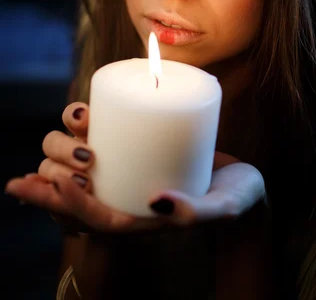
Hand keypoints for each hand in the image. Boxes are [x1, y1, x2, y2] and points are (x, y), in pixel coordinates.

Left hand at [5, 103, 265, 231]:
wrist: (244, 182)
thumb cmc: (234, 200)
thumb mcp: (222, 209)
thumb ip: (196, 212)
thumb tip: (157, 201)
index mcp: (138, 221)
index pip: (92, 219)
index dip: (67, 204)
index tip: (58, 180)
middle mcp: (125, 197)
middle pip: (75, 195)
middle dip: (51, 180)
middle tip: (57, 160)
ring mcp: (128, 171)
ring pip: (78, 166)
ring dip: (62, 148)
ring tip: (77, 122)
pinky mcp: (135, 147)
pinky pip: (100, 140)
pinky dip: (82, 129)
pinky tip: (81, 114)